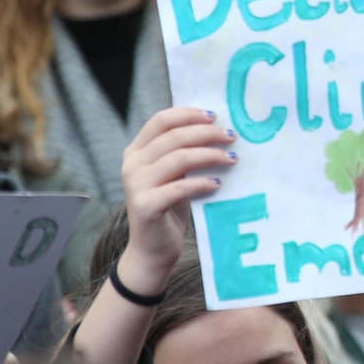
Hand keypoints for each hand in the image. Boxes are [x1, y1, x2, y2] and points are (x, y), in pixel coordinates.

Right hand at [118, 107, 237, 292]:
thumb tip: (218, 127)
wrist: (153, 248)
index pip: (160, 120)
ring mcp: (135, 185)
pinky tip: (218, 184)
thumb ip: (183, 152)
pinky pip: (179, 187)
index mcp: (136, 151)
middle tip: (232, 136)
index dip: (188, 114)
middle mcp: (131, 164)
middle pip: (173, 137)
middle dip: (207, 133)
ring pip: (178, 158)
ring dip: (210, 155)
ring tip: (232, 158)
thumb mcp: (174, 174)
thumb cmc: (170, 206)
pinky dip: (202, 183)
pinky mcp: (145, 206)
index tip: (215, 116)